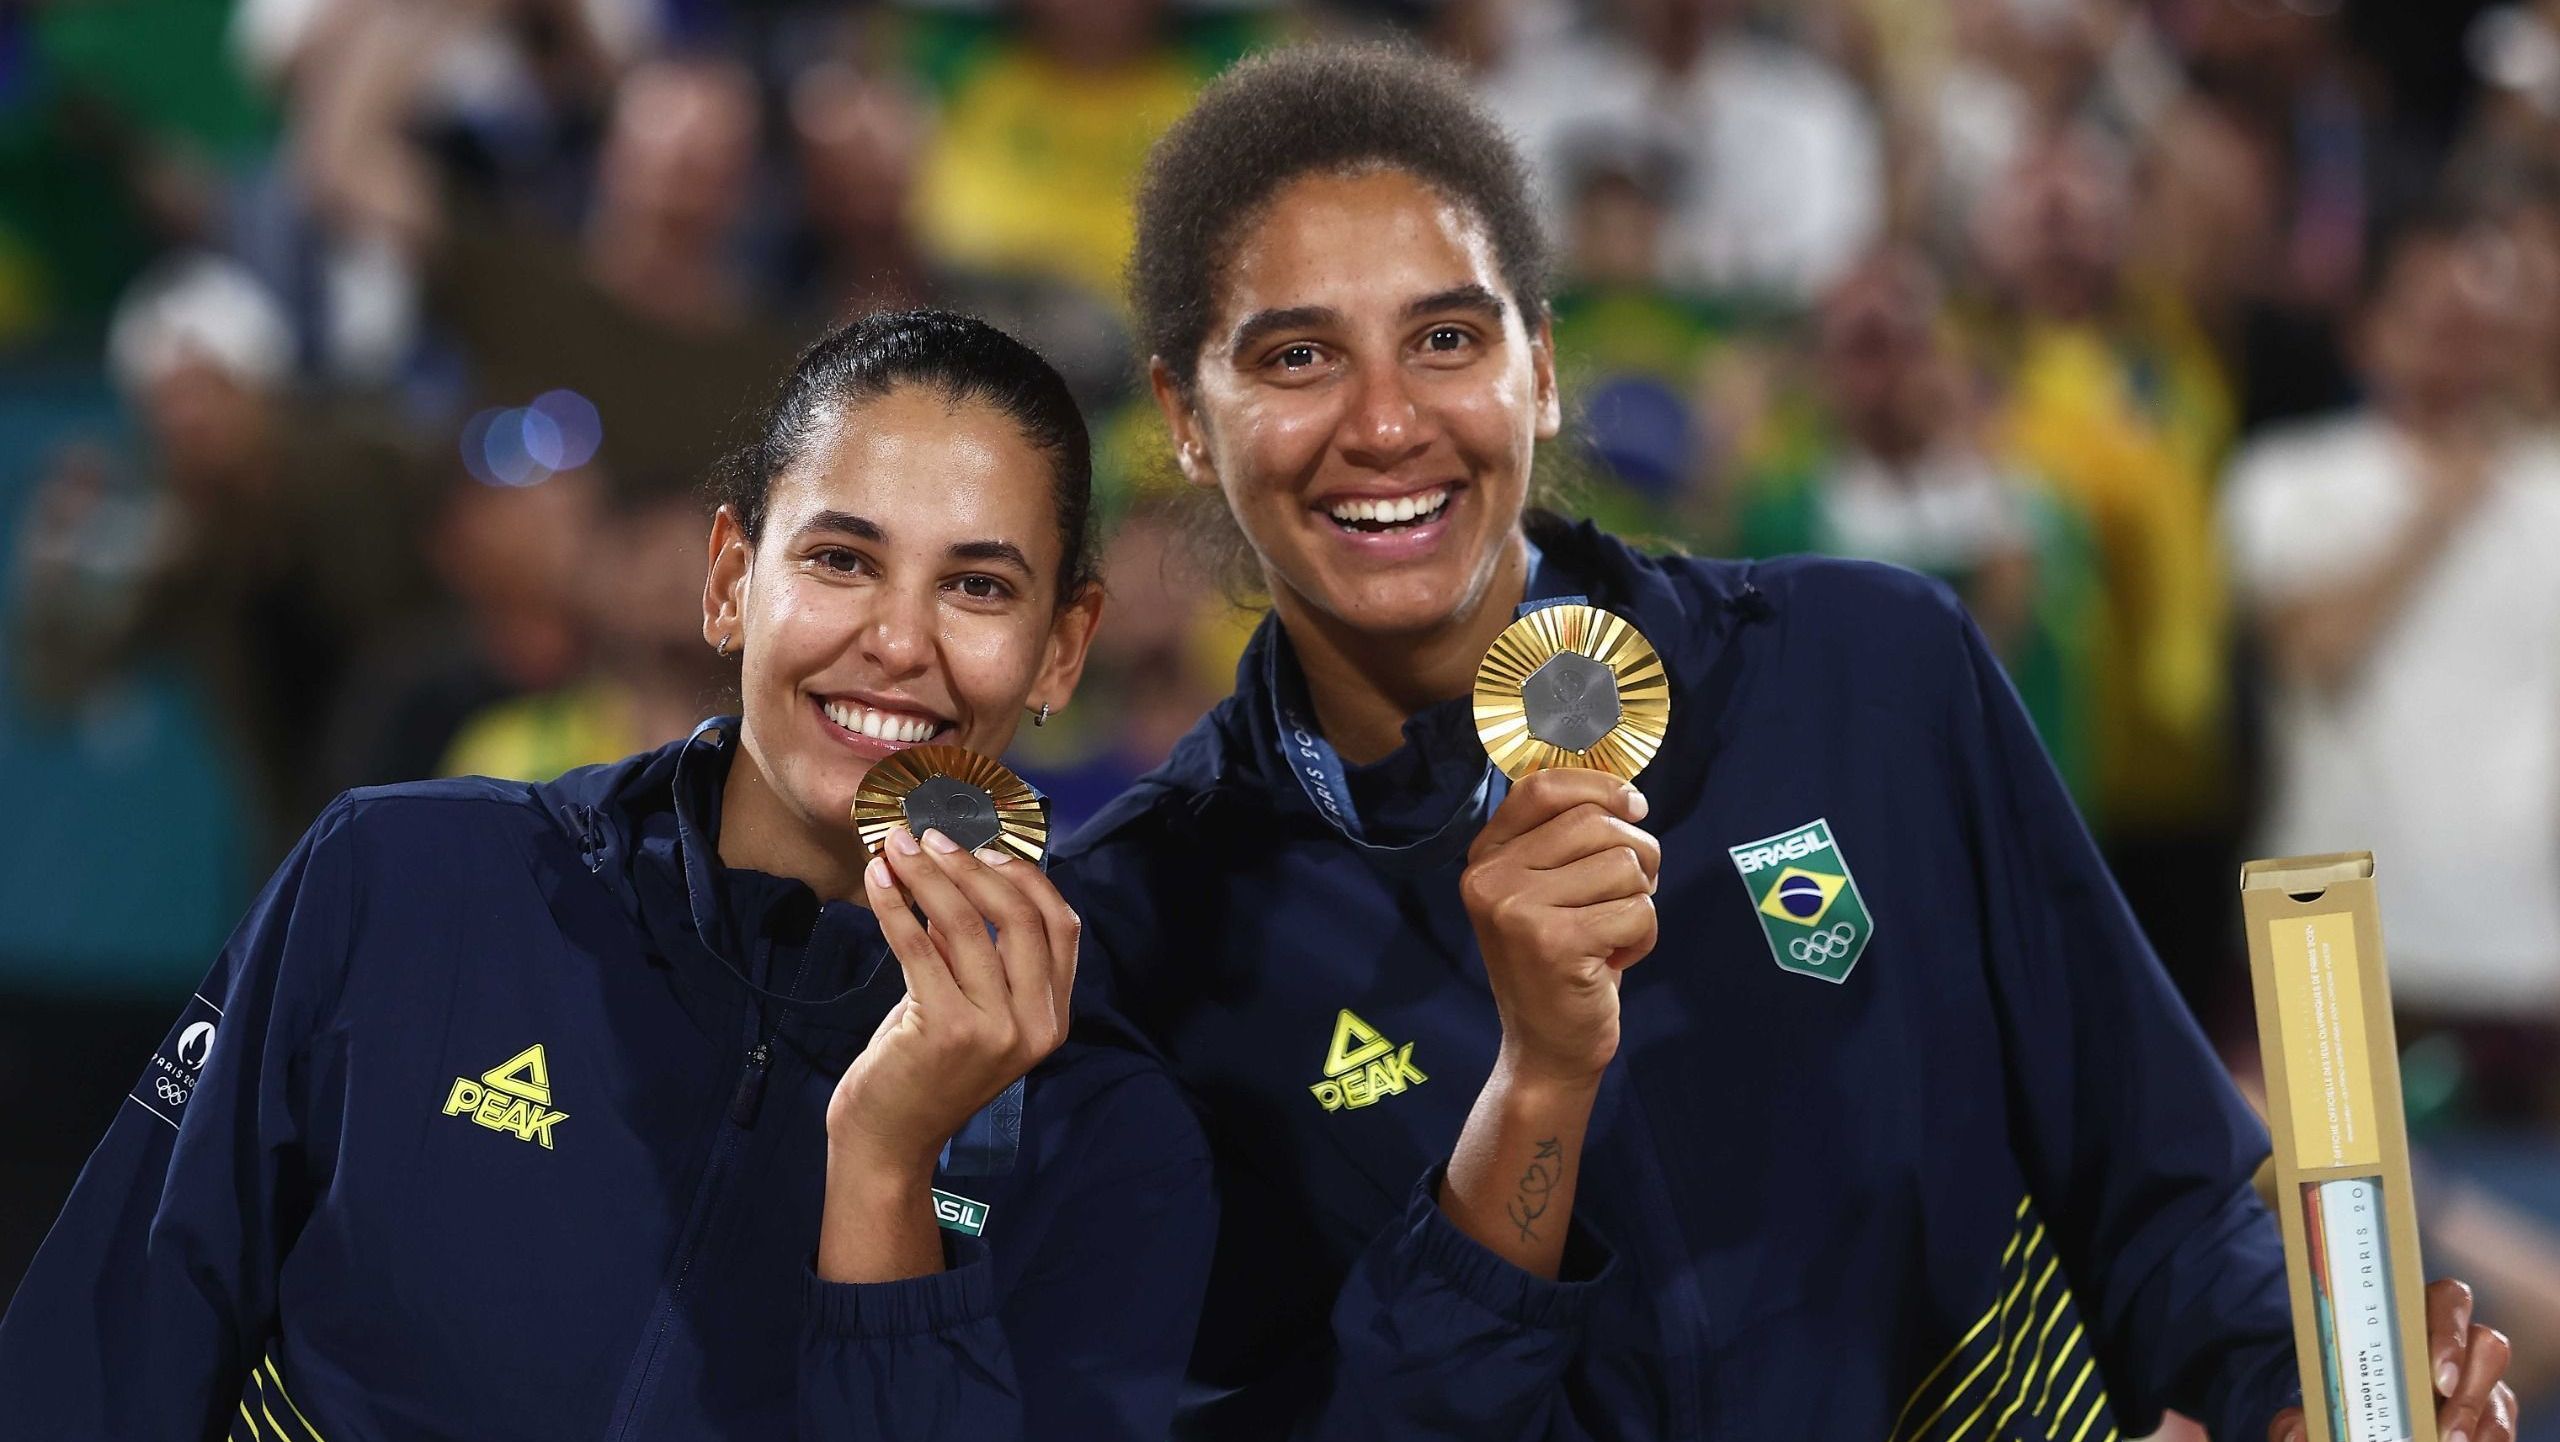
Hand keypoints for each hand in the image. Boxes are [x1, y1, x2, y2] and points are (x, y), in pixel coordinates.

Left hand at [828, 827, 1078, 1177]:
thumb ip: (981, 956)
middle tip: (931, 836)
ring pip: (965, 924)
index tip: (984, 847)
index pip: (1060, 926)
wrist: (889, 1142)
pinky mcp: (946, 1030)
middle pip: (1018, 916)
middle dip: (972, 865)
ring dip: (926, 874)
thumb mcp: (972, 1010)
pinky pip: (919, 945)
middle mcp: (1034, 1025)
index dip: (1026, 876)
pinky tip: (876, 880)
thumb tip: (962, 874)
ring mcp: (994, 1030)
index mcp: (1052, 1018)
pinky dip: (895, 904)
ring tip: (896, 847)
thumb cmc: (926, 1071)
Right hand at [1459, 768, 1658, 1088]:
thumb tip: (1630, 797)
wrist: (1547, 1050)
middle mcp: (1489, 877)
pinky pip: (1637, 911)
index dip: (1599, 786)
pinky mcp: (1553, 942)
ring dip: (1640, 903)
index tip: (1635, 807)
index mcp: (1486, 856)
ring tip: (1611, 936)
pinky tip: (1614, 962)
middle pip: (1598, 823)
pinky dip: (1644, 938)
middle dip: (1638, 856)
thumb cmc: (1561, 962)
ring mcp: (1515, 909)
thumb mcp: (1547, 891)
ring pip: (1624, 865)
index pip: (1542, 786)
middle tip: (1627, 898)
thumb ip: (1568, 839)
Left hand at [2267, 1279, 2515, 1441]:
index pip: (2448, 1300)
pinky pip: (2499, 1424)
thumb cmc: (2343, 1393)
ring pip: (2500, 1390)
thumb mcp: (2321, 1397)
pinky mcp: (2491, 1415)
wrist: (2362, 1415)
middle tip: (2446, 1427)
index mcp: (2415, 1317)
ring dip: (2476, 1419)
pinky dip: (2488, 1438)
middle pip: (2488, 1344)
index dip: (2448, 1332)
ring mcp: (2479, 1381)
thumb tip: (2295, 1434)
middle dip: (2469, 1385)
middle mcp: (2458, 1344)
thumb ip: (2303, 1412)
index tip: (2435, 1376)